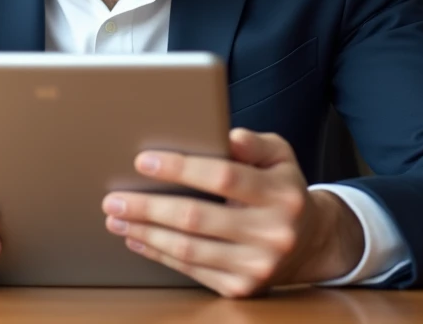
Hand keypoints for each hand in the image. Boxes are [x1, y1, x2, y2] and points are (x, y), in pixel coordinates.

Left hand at [101, 128, 364, 297]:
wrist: (309, 242)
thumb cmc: (281, 188)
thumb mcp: (279, 156)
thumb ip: (253, 142)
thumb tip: (225, 135)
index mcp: (280, 194)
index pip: (223, 176)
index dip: (180, 168)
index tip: (143, 161)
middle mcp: (272, 233)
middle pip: (196, 218)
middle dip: (147, 207)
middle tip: (113, 198)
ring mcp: (257, 266)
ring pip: (188, 249)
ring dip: (145, 233)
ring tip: (117, 218)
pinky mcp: (241, 288)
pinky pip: (191, 270)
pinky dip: (158, 254)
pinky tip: (137, 239)